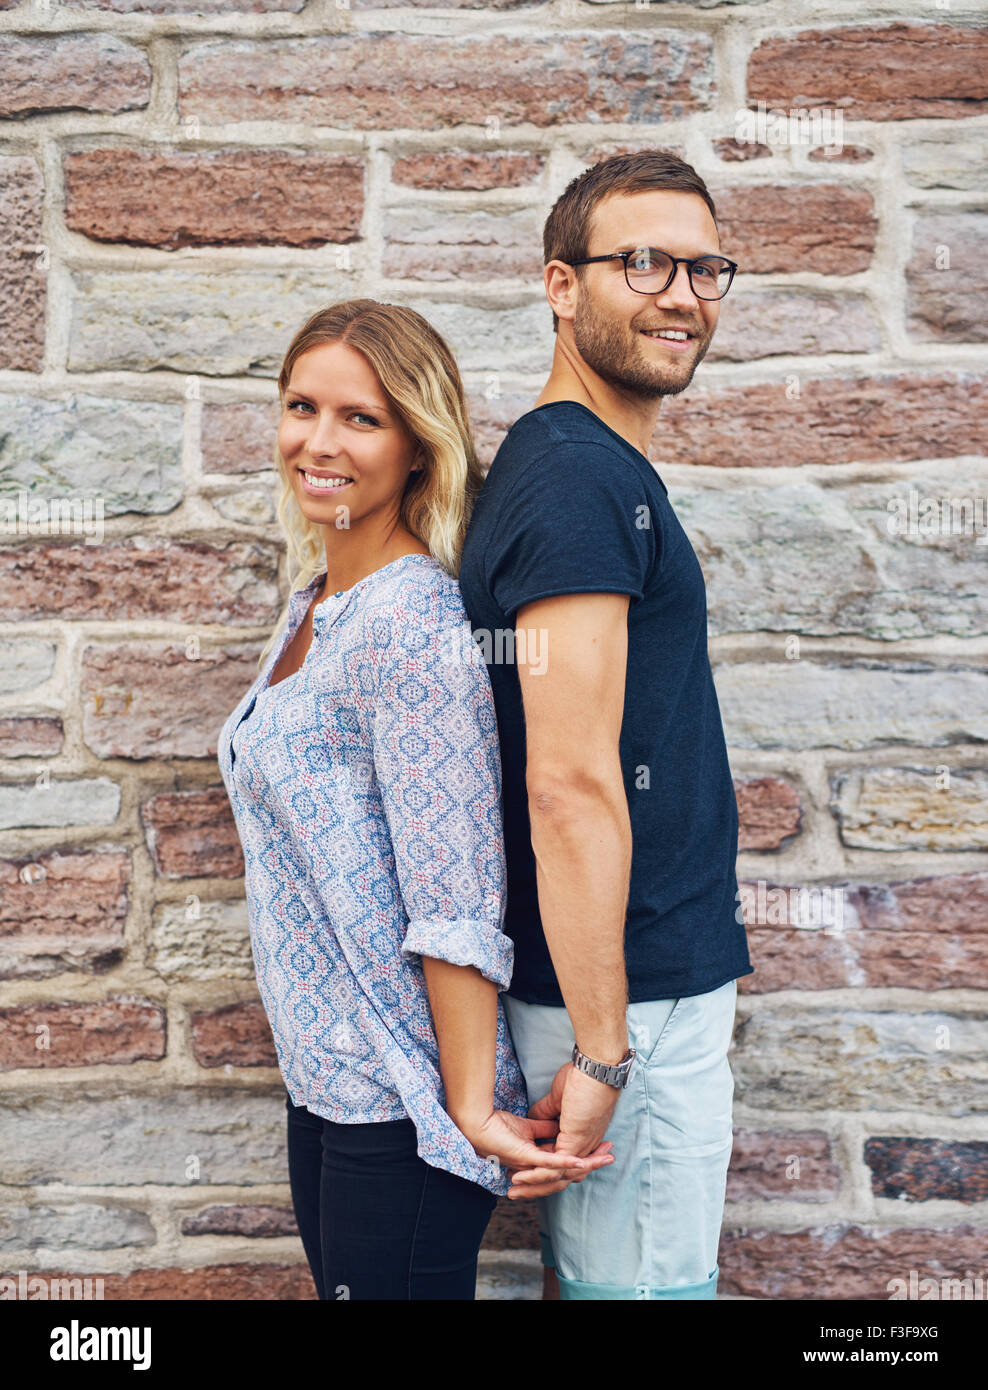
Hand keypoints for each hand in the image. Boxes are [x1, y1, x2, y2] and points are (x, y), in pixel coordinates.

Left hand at [454, 1107, 613, 1198]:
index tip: (603, 1147)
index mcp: (538, 1157)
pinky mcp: (526, 1157)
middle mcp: (537, 1166)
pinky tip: (581, 1160)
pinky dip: (566, 1161)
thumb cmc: (498, 1123)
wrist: (478, 1121)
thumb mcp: (529, 1125)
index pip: (566, 1160)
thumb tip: (557, 1127)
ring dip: (586, 1164)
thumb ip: (545, 1128)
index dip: (586, 1156)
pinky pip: (549, 1162)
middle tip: (611, 1156)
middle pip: (570, 1169)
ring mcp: (532, 1164)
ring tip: (604, 1159)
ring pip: (563, 1169)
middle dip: (593, 1162)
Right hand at [503, 1060, 622, 1199]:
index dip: (539, 1171)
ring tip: (513, 1191)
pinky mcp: (575, 1146)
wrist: (596, 1071)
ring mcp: (578, 1148)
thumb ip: (548, 1113)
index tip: (518, 1175)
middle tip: (513, 1193)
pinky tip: (522, 1178)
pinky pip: (555, 1166)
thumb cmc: (583, 1080)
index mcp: (577, 1139)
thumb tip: (539, 1119)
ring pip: (555, 1176)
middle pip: (556, 1177)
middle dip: (533, 1187)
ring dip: (532, 1185)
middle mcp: (580, 1148)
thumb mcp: (558, 1099)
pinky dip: (538, 1174)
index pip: (557, 1163)